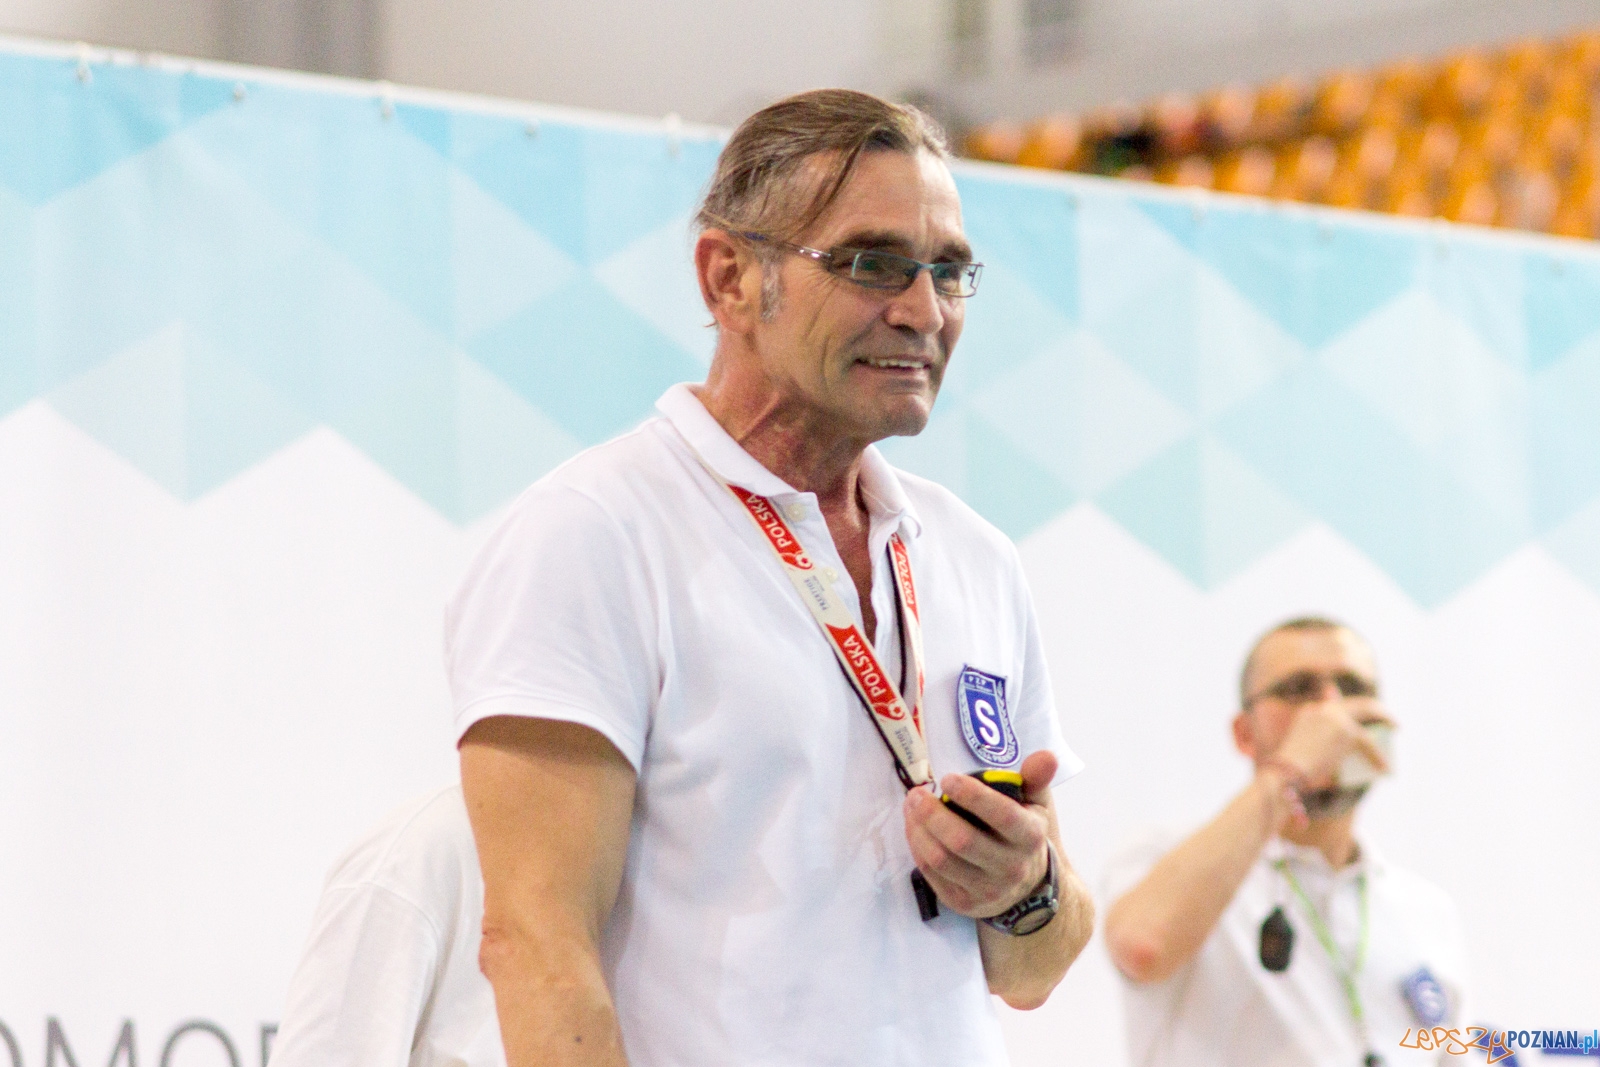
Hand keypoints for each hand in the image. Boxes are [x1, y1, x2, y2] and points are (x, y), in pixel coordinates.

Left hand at [903, 750, 1056, 917]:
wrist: (1026, 887)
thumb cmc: (1022, 834)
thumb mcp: (1034, 806)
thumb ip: (1035, 778)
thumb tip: (1046, 755)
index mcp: (1030, 837)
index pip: (1003, 816)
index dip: (973, 796)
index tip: (948, 779)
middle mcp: (1011, 867)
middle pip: (963, 841)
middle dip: (933, 814)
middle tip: (917, 793)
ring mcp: (987, 890)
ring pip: (942, 859)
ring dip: (918, 829)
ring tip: (911, 806)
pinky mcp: (963, 903)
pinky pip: (931, 874)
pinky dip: (917, 847)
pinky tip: (914, 828)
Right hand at [1270, 697, 1391, 787]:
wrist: (1285, 772)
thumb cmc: (1290, 768)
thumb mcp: (1302, 753)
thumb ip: (1314, 747)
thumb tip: (1328, 758)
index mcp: (1310, 710)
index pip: (1338, 703)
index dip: (1354, 710)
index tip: (1365, 717)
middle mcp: (1323, 708)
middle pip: (1357, 702)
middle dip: (1375, 708)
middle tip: (1387, 720)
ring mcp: (1335, 718)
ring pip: (1369, 710)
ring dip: (1385, 717)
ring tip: (1395, 727)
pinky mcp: (1346, 732)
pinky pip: (1369, 743)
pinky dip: (1378, 756)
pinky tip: (1385, 768)